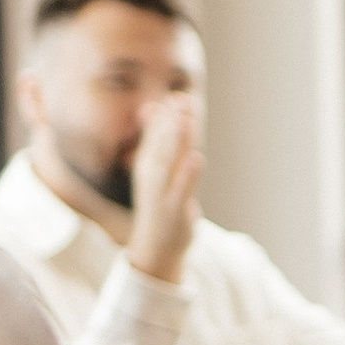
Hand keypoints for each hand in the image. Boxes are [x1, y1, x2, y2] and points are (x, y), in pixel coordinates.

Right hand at [127, 91, 203, 286]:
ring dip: (178, 141)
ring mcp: (162, 193)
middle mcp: (152, 177)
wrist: (155, 247)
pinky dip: (188, 175)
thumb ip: (156, 138)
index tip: (177, 97)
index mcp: (147, 165)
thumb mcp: (155, 169)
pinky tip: (197, 158)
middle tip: (181, 100)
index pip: (156, 136)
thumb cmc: (159, 202)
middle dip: (171, 122)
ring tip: (186, 120)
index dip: (166, 116)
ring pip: (170, 164)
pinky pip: (182, 190)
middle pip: (162, 145)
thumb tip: (152, 107)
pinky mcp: (175, 210)